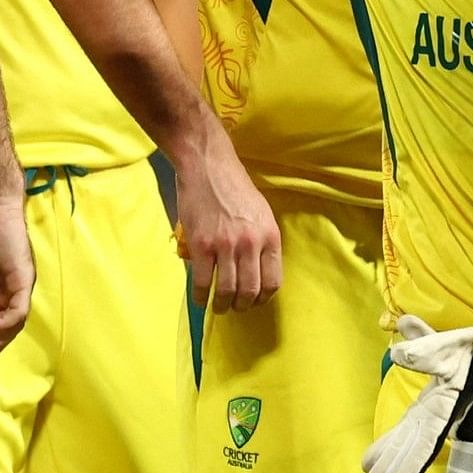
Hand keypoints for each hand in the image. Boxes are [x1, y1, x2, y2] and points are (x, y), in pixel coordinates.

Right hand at [176, 135, 282, 309]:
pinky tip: (199, 297)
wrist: (208, 166)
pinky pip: (202, 281)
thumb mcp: (261, 212)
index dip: (263, 298)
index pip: (273, 281)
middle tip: (235, 307)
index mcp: (269, 236)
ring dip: (222, 305)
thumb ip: (262, 240)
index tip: (254, 301)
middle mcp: (250, 244)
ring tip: (218, 307)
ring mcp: (225, 245)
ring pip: (227, 290)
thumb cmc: (234, 187)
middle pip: (250, 291)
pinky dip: (200, 295)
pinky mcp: (202, 245)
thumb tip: (257, 268)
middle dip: (242, 306)